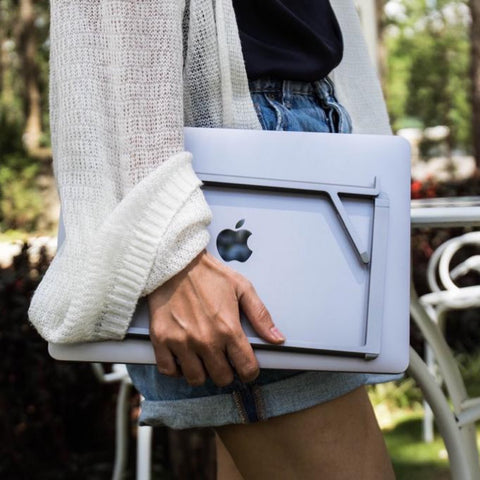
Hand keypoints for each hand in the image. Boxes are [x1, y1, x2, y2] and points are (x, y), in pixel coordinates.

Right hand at [147, 249, 285, 386]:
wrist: (175, 263)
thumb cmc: (208, 274)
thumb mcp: (242, 288)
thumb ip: (260, 316)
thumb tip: (277, 338)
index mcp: (228, 328)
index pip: (246, 368)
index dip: (250, 371)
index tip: (246, 366)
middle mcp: (205, 339)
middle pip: (221, 378)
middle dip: (227, 372)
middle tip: (223, 359)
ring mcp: (181, 341)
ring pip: (196, 378)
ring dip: (202, 372)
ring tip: (203, 358)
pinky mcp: (161, 339)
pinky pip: (168, 371)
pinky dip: (176, 369)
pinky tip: (183, 358)